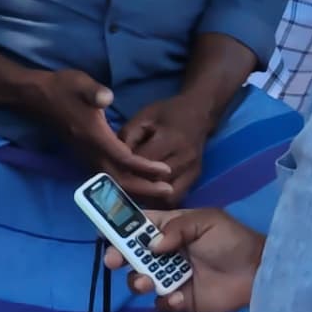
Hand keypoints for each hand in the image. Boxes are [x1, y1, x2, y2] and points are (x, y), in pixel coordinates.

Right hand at [18, 68, 172, 192]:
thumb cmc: (62, 88)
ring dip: (136, 188)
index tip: (166, 171)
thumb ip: (94, 92)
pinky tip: (138, 182)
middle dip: (145, 187)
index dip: (145, 167)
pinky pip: (108, 176)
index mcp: (94, 137)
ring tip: (158, 190)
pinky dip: (125, 183)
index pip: (124, 158)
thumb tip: (107, 97)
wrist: (38, 97)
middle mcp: (90, 152)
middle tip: (168, 190)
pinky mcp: (86, 156)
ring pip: (113, 181)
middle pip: (120, 179)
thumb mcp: (80, 83)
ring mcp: (87, 156)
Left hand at [110, 80, 238, 209]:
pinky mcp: (195, 177)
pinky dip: (160, 200)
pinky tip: (148, 194)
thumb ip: (128, 136)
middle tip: (118, 184)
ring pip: (165, 195)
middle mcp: (185, 157)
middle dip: (134, 185)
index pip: (143, 161)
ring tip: (131, 191)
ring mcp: (192, 170)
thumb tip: (113, 158)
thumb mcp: (145, 116)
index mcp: (171, 138)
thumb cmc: (169, 112)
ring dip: (147, 196)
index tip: (112, 168)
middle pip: (155, 181)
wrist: (199, 113)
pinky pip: (176, 197)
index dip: (125, 166)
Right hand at [114, 205, 265, 311]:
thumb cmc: (233, 241)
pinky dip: (166, 302)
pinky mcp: (182, 300)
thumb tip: (152, 245)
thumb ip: (177, 229)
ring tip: (148, 282)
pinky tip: (180, 297)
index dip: (120, 227)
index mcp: (170, 230)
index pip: (139, 226)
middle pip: (132, 255)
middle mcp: (166, 254)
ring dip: (138, 281)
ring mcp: (172, 278)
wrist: (258, 273)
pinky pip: (163, 304)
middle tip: (113, 260)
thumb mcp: (207, 222)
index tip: (103, 230)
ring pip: (141, 280)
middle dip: (118, 256)